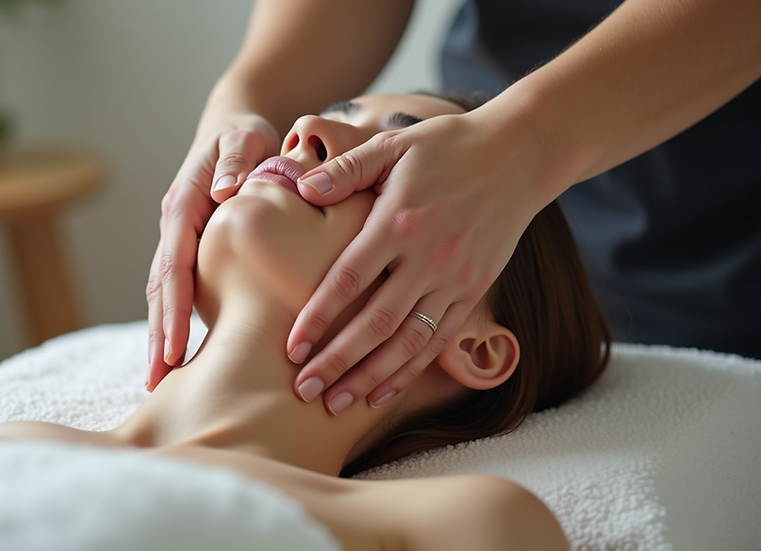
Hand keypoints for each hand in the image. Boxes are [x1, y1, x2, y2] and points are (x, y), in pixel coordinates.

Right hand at [146, 113, 278, 390]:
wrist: (234, 129)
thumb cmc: (247, 135)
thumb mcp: (246, 137)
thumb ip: (236, 159)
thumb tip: (224, 191)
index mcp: (184, 203)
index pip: (174, 263)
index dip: (173, 307)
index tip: (174, 347)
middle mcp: (173, 226)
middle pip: (161, 287)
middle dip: (158, 335)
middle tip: (158, 380)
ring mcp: (177, 240)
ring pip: (164, 293)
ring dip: (161, 335)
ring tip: (160, 379)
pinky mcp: (189, 250)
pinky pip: (178, 289)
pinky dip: (174, 321)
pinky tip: (180, 355)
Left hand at [287, 111, 547, 413]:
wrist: (518, 155)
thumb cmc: (445, 148)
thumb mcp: (392, 145)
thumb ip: (347, 169)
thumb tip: (302, 188)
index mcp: (400, 221)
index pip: (350, 279)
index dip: (319, 317)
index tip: (292, 347)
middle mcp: (428, 257)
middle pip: (376, 323)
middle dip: (338, 361)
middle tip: (305, 389)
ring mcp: (455, 278)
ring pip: (408, 341)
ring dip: (371, 377)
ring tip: (336, 404)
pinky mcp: (474, 289)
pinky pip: (438, 339)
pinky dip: (410, 369)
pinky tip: (382, 392)